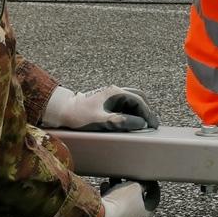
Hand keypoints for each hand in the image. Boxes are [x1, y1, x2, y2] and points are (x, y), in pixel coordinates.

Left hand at [42, 85, 160, 131]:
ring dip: (140, 111)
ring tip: (144, 124)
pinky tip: (132, 121)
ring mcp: (111, 96)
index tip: (154, 125)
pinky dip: (132, 112)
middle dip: (147, 110)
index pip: (138, 101)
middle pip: (138, 97)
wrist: (63, 111)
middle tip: (152, 124)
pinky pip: (125, 105)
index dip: (148, 113)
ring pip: (132, 100)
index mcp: (115, 93)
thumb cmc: (79, 115)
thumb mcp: (102, 121)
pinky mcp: (108, 101)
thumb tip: (140, 123)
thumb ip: (121, 121)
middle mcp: (115, 91)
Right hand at [86, 179, 160, 216]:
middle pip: (136, 199)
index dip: (153, 186)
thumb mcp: (135, 186)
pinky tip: (105, 186)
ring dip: (118, 188)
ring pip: (122, 201)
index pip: (154, 198)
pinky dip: (109, 195)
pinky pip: (111, 205)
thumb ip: (142, 183)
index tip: (149, 178)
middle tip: (128, 176)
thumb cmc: (121, 202)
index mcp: (146, 213)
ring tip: (113, 178)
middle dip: (131, 185)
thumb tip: (144, 183)